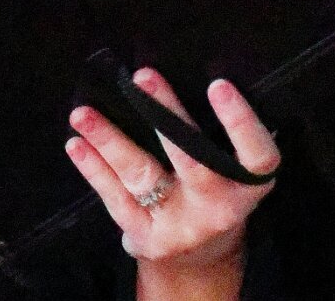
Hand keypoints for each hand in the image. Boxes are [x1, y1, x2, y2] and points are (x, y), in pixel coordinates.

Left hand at [66, 70, 277, 300]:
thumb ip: (209, 134)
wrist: (198, 259)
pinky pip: (116, 198)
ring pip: (143, 174)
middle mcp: (219, 208)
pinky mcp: (148, 237)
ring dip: (110, 139)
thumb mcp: (226, 171)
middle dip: (165, 115)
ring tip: (82, 113)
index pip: (258, 157)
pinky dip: (95, 168)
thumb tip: (164, 76)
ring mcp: (182, 225)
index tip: (218, 84)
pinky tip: (76, 144)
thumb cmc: (211, 192)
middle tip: (142, 75)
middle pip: (192, 159)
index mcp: (247, 186)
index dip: (241, 123)